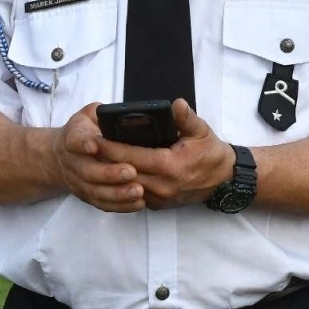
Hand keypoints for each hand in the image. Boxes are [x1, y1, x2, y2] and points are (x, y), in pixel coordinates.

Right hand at [57, 102, 144, 211]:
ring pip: (95, 191)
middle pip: (87, 171)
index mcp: (74, 137)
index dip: (82, 143)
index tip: (94, 145)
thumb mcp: (91, 114)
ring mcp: (78, 182)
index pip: (74, 139)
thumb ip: (104, 114)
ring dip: (117, 193)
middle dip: (109, 173)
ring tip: (138, 191)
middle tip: (131, 171)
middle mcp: (72, 162)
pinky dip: (120, 206)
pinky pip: (102, 204)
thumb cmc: (87, 130)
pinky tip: (138, 203)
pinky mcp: (87, 195)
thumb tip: (127, 115)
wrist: (66, 154)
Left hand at [96, 99, 233, 209]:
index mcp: (169, 166)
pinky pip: (132, 194)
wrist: (223, 180)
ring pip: (124, 187)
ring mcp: (158, 198)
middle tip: (84, 148)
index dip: (109, 148)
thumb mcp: (202, 131)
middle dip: (102, 161)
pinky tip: (109, 173)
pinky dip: (120, 184)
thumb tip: (176, 104)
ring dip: (108, 174)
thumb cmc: (211, 153)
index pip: (131, 157)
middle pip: (122, 173)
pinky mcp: (157, 204)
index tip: (92, 139)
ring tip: (92, 160)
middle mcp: (161, 185)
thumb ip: (186, 118)